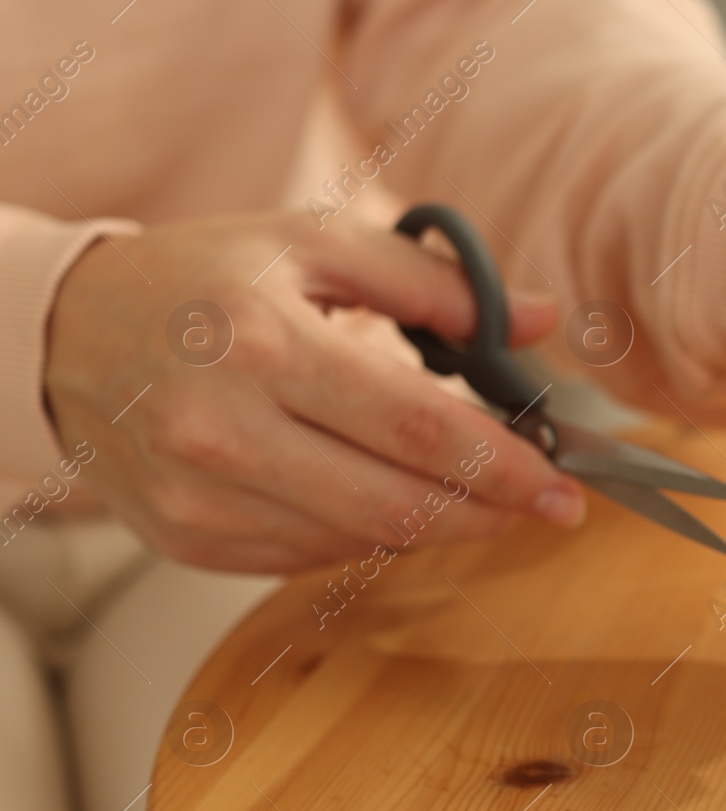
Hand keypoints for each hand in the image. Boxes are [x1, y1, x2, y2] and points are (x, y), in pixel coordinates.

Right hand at [46, 212, 585, 572]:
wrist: (67, 335)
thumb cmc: (203, 280)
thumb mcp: (310, 243)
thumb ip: (431, 282)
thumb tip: (541, 318)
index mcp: (261, 344)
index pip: (418, 429)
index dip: (506, 466)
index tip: (565, 485)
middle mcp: (223, 431)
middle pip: (398, 505)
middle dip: (491, 512)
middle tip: (548, 506)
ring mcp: (201, 498)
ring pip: (362, 542)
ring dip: (438, 524)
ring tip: (477, 494)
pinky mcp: (190, 541)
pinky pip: (314, 557)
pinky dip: (371, 534)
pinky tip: (390, 496)